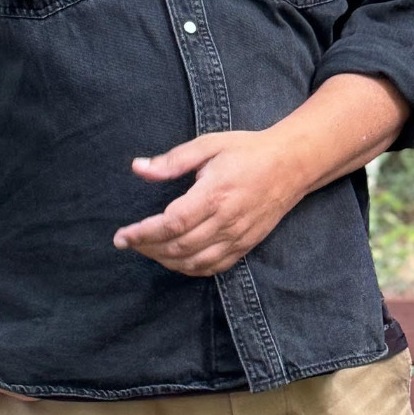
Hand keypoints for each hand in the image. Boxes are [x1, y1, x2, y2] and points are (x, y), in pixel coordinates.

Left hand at [114, 130, 309, 275]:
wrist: (292, 164)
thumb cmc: (248, 151)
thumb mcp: (209, 145)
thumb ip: (172, 160)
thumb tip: (138, 167)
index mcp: (215, 194)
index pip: (172, 223)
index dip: (143, 233)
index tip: (122, 236)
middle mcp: (226, 220)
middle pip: (179, 247)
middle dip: (148, 248)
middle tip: (128, 242)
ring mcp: (238, 236)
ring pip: (194, 263)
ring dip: (165, 261)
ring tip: (147, 249)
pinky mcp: (245, 245)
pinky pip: (214, 268)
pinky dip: (190, 269)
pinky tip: (174, 259)